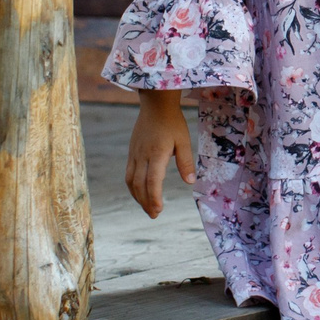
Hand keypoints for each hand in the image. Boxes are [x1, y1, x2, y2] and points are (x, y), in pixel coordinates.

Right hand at [125, 89, 195, 218]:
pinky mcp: (132, 152)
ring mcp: (134, 154)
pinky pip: (128, 174)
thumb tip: (190, 182)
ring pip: (131, 181)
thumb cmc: (173, 122)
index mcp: (156, 153)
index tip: (158, 210)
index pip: (153, 180)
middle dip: (146, 202)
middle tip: (154, 215)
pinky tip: (139, 193)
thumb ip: (186, 161)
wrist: (155, 105)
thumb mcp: (184, 140)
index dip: (154, 197)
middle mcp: (142, 155)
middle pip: (139, 184)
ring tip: (147, 208)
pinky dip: (133, 187)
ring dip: (138, 197)